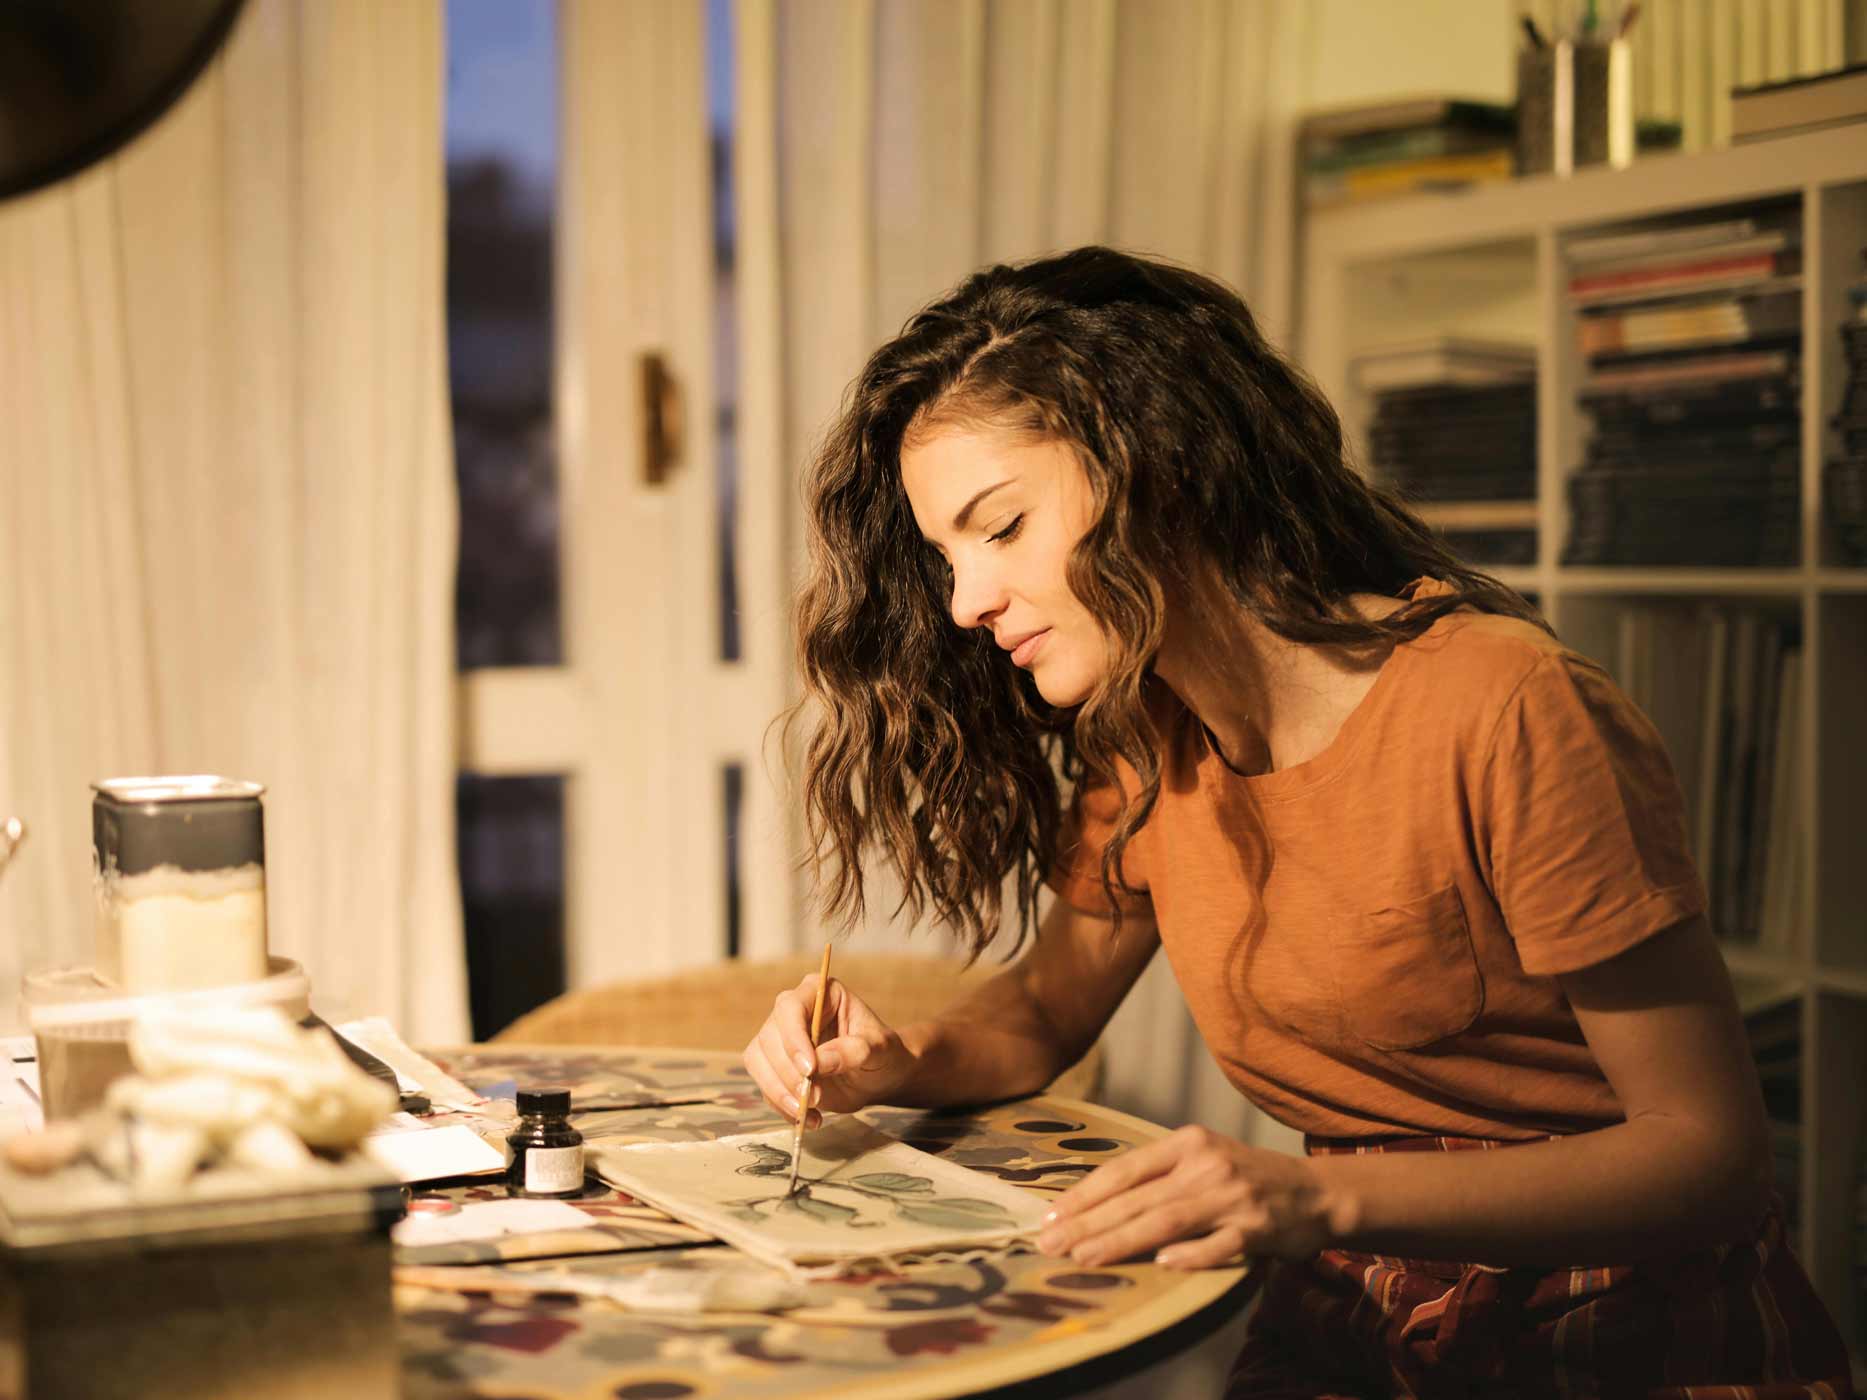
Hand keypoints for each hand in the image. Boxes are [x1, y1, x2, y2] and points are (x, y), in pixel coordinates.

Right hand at [742, 974, 917, 1125]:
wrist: (878, 1077)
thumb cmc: (882, 1053)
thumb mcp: (879, 1049)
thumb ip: (853, 1050)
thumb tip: (820, 1062)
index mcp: (818, 992)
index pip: (791, 1008)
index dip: (794, 1038)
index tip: (809, 1069)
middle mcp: (792, 1011)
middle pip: (769, 1037)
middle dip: (787, 1072)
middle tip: (813, 1096)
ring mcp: (779, 1039)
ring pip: (758, 1062)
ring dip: (778, 1092)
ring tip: (807, 1112)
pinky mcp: (774, 1066)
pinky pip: (765, 1086)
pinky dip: (782, 1106)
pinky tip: (810, 1118)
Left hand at [1035, 1125, 1354, 1267]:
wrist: (1313, 1191)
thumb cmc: (1242, 1178)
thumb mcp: (1200, 1160)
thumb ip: (1156, 1176)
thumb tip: (1093, 1203)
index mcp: (1187, 1143)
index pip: (1124, 1169)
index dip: (1085, 1193)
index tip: (1049, 1215)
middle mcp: (1207, 1165)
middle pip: (1138, 1198)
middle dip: (1088, 1223)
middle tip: (1050, 1243)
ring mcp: (1232, 1197)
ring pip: (1166, 1221)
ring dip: (1121, 1241)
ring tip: (1084, 1257)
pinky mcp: (1256, 1229)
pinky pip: (1217, 1245)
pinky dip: (1190, 1255)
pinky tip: (1161, 1264)